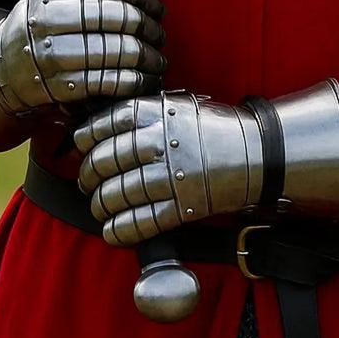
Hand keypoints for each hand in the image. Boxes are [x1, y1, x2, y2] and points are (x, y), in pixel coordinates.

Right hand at [0, 0, 165, 114]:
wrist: (7, 66)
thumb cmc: (49, 27)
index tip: (155, 5)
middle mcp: (47, 17)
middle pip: (115, 17)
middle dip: (147, 27)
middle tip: (158, 34)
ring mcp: (50, 53)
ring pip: (115, 50)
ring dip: (146, 58)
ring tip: (157, 60)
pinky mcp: (58, 85)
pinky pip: (107, 81)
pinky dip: (133, 81)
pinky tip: (144, 78)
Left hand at [74, 91, 263, 245]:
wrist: (257, 151)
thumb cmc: (212, 128)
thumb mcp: (178, 106)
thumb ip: (143, 114)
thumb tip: (98, 131)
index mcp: (158, 112)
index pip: (106, 123)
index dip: (86, 138)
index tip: (81, 147)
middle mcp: (163, 141)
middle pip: (107, 160)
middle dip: (88, 175)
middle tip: (86, 182)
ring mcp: (174, 175)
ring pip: (119, 193)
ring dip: (100, 204)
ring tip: (97, 207)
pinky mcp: (185, 206)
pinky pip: (142, 221)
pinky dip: (121, 229)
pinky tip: (111, 231)